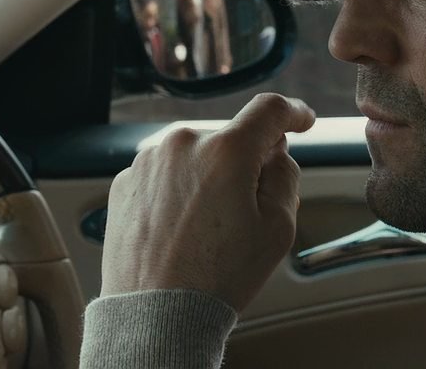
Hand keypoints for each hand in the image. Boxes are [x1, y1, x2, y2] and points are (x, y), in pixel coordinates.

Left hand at [99, 93, 315, 311]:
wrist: (154, 314)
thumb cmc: (217, 276)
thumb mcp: (278, 228)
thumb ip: (286, 175)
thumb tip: (275, 154)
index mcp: (226, 150)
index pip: (269, 111)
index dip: (293, 112)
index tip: (301, 121)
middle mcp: (182, 144)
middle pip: (230, 140)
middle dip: (246, 165)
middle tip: (248, 211)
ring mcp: (148, 162)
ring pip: (195, 157)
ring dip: (209, 178)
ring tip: (208, 229)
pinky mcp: (124, 183)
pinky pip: (164, 175)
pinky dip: (179, 192)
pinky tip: (182, 230)